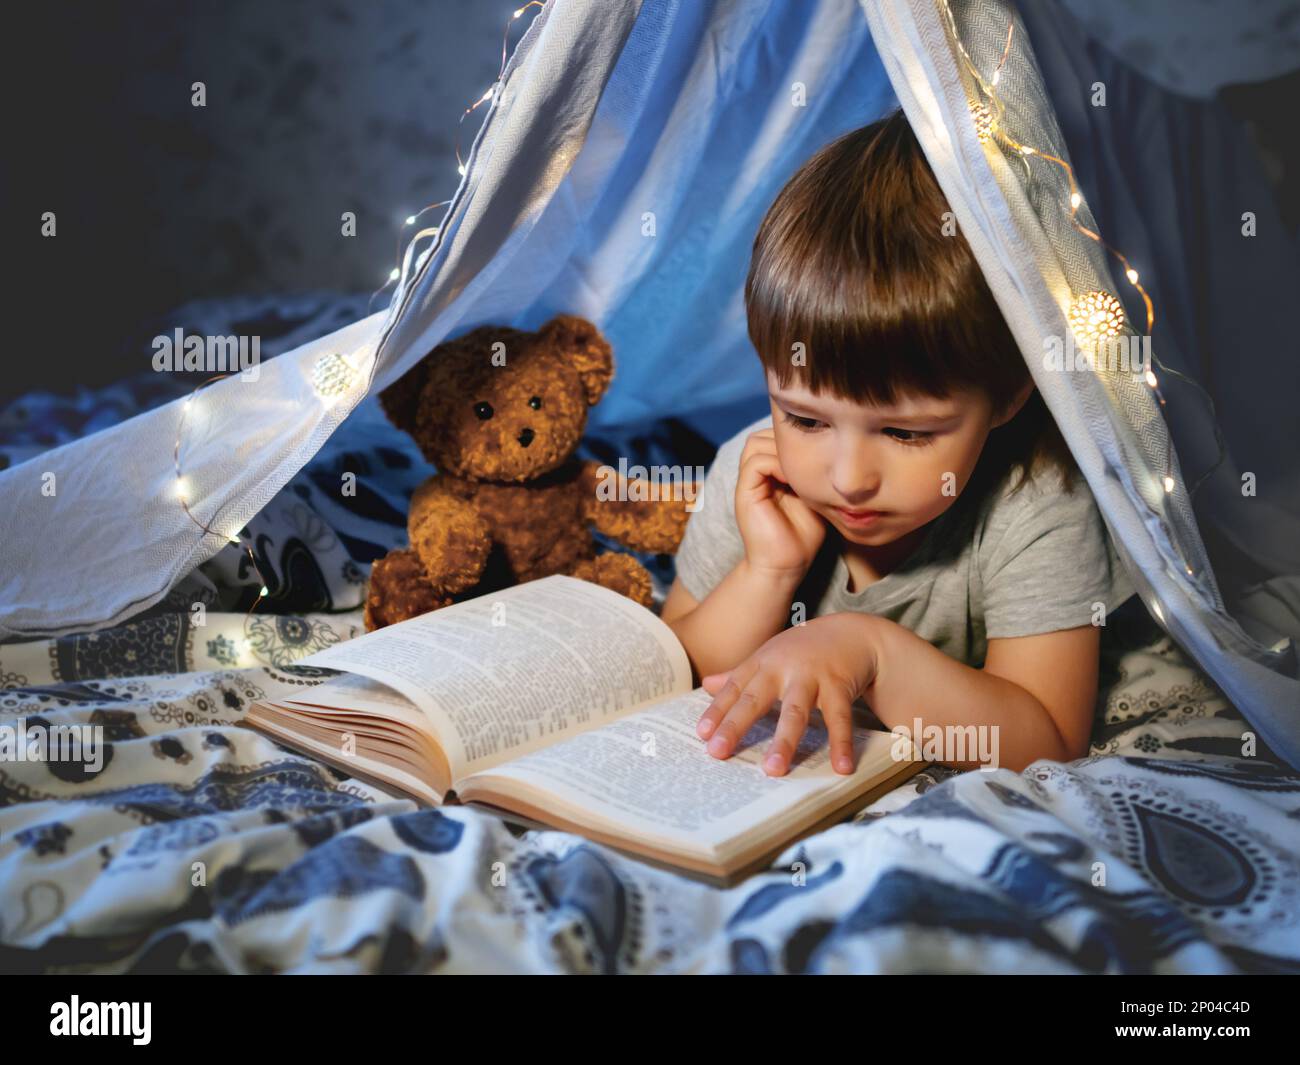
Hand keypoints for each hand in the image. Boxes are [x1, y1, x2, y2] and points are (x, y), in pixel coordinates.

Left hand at [696, 614, 879, 775]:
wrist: (853, 632)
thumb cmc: (805, 649)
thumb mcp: (770, 655)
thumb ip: (740, 673)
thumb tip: (707, 684)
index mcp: (762, 662)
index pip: (734, 688)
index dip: (717, 710)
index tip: (703, 734)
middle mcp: (783, 668)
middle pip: (755, 699)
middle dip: (735, 725)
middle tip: (718, 752)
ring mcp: (812, 676)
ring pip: (795, 711)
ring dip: (784, 741)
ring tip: (773, 770)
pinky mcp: (839, 685)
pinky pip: (839, 718)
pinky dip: (841, 743)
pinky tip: (841, 767)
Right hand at [735, 429, 826, 580]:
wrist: (786, 567)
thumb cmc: (804, 537)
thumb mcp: (815, 497)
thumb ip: (814, 473)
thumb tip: (832, 449)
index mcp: (770, 474)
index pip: (774, 437)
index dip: (795, 439)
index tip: (818, 452)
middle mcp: (756, 475)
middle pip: (763, 435)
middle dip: (787, 440)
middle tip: (810, 456)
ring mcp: (748, 484)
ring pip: (756, 442)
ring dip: (781, 450)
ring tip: (802, 468)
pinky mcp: (745, 493)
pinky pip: (756, 462)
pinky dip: (778, 463)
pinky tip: (796, 479)